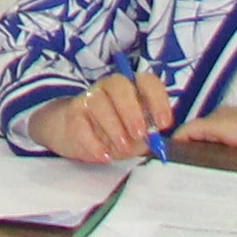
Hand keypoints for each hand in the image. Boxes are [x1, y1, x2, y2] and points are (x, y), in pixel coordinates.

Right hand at [26, 71, 174, 163]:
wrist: (81, 137)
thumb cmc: (117, 133)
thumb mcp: (138, 135)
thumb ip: (149, 136)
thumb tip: (158, 140)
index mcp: (132, 87)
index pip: (146, 81)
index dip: (158, 99)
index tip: (163, 124)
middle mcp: (110, 87)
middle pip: (118, 85)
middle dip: (131, 111)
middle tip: (139, 134)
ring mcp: (90, 97)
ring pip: (98, 102)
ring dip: (113, 127)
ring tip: (122, 148)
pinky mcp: (73, 114)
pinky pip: (82, 124)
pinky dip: (94, 142)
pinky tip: (104, 155)